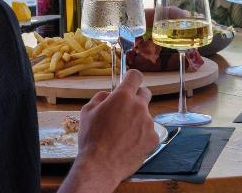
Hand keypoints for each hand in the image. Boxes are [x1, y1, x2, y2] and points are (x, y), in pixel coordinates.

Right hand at [64, 70, 158, 192]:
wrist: (99, 166)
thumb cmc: (91, 139)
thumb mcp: (87, 111)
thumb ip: (101, 97)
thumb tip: (110, 95)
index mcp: (123, 96)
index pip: (135, 76)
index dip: (131, 77)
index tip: (128, 82)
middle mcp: (139, 106)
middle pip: (144, 93)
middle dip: (136, 98)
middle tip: (124, 109)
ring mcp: (148, 123)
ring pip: (145, 115)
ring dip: (137, 119)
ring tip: (122, 135)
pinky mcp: (153, 138)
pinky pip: (149, 131)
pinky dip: (141, 135)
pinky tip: (128, 144)